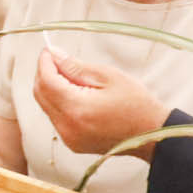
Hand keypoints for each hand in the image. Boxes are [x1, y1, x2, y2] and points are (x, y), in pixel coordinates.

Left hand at [32, 47, 169, 155]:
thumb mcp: (108, 76)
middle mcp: (67, 127)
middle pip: (41, 94)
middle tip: (58, 59)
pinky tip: (77, 94)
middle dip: (45, 73)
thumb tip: (54, 55)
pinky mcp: (73, 143)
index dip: (44, 62)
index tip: (49, 50)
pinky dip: (60, 102)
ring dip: (52, 88)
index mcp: (76, 109)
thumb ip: (76, 66)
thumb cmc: (136, 103)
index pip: (46, 81)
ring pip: (46, 106)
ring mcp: (69, 138)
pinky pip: (56, 118)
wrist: (152, 134)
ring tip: (73, 77)